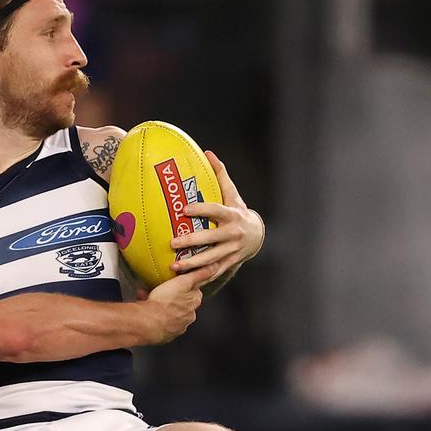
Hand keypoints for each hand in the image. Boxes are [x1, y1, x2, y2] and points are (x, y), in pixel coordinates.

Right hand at [144, 263, 218, 342]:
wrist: (149, 323)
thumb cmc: (165, 303)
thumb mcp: (183, 282)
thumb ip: (199, 275)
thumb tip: (214, 267)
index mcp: (194, 303)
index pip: (195, 292)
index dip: (185, 285)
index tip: (177, 282)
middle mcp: (188, 316)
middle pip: (182, 303)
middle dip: (172, 296)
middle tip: (161, 289)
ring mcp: (177, 326)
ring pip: (170, 312)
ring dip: (162, 305)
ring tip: (148, 297)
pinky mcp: (165, 334)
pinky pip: (160, 321)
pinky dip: (154, 315)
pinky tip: (145, 308)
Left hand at [169, 151, 264, 277]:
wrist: (258, 235)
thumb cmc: (238, 210)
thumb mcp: (232, 193)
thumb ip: (219, 174)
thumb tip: (208, 152)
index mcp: (232, 214)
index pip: (215, 211)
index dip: (201, 210)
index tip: (184, 209)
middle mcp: (233, 234)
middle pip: (211, 239)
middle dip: (192, 242)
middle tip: (172, 243)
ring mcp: (232, 250)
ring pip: (211, 259)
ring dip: (192, 264)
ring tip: (174, 266)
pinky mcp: (230, 262)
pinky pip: (214, 271)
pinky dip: (200, 276)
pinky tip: (184, 278)